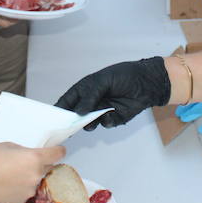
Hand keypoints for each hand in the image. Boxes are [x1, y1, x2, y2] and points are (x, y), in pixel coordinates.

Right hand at [0, 141, 65, 202]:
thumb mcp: (8, 146)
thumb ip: (24, 151)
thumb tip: (29, 157)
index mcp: (35, 158)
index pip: (57, 154)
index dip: (58, 151)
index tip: (58, 150)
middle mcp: (36, 175)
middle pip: (47, 168)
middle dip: (39, 164)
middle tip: (22, 162)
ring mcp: (30, 190)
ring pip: (36, 180)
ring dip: (29, 176)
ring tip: (10, 174)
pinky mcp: (23, 200)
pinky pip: (27, 190)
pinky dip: (21, 187)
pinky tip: (7, 184)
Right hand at [54, 57, 170, 128]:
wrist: (148, 82)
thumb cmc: (124, 75)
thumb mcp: (103, 80)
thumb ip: (90, 96)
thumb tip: (78, 112)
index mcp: (85, 89)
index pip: (68, 101)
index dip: (60, 110)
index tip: (53, 119)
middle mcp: (91, 102)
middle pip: (77, 115)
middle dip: (73, 121)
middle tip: (70, 127)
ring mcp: (102, 111)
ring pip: (90, 122)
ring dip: (89, 123)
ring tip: (91, 122)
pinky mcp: (114, 119)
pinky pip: (105, 124)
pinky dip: (106, 121)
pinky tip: (109, 115)